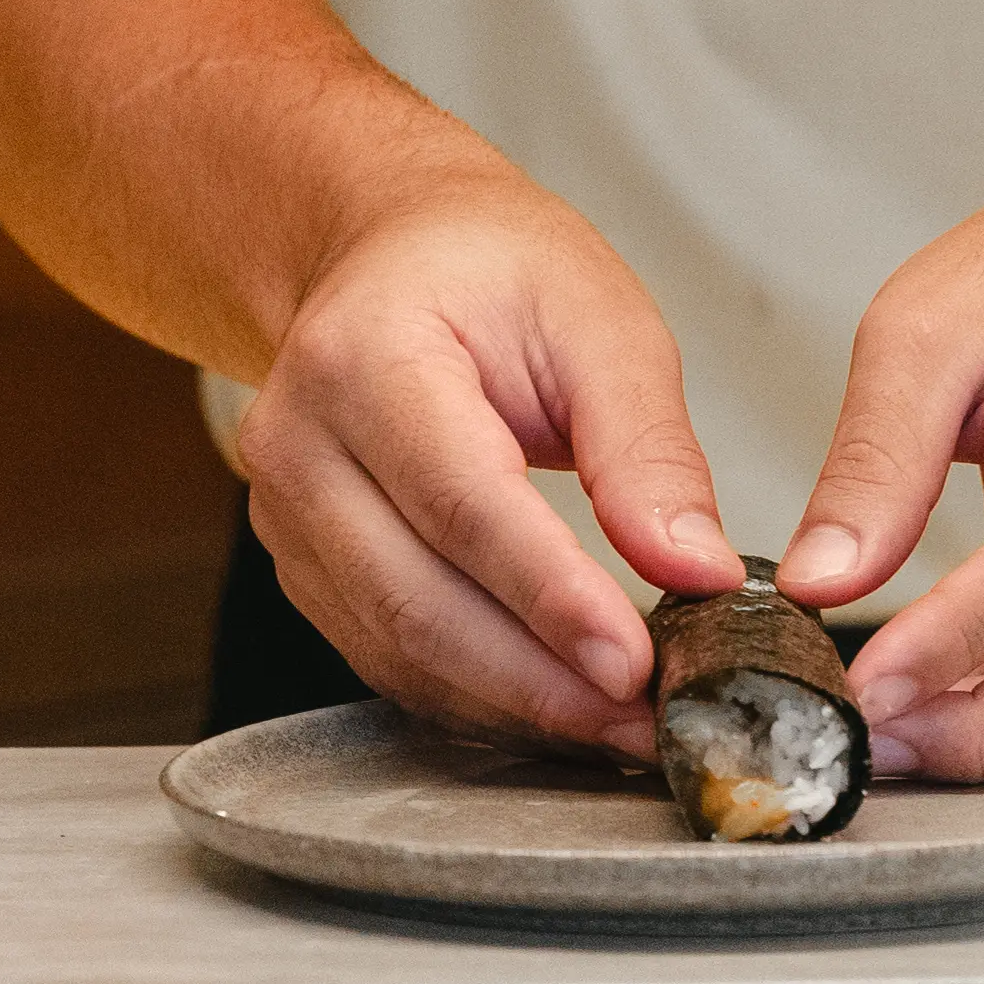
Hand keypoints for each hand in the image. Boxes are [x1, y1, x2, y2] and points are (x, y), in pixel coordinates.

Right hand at [239, 172, 743, 750]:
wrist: (390, 257)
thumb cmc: (491, 271)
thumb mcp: (599, 319)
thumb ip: (646, 448)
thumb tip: (695, 570)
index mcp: (365, 357)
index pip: (462, 503)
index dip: (550, 597)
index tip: (634, 662)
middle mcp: (301, 443)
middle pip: (418, 598)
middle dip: (541, 680)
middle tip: (646, 721)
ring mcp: (288, 514)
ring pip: (398, 646)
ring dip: (516, 704)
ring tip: (621, 725)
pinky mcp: (308, 568)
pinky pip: (388, 657)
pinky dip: (478, 697)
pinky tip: (558, 706)